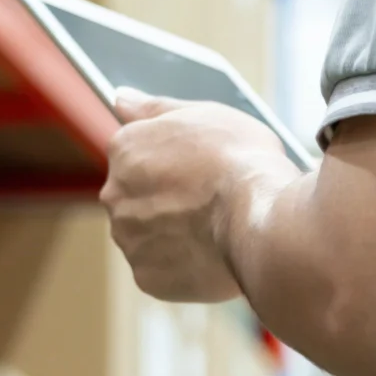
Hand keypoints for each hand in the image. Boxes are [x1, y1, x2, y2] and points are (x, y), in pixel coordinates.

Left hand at [99, 90, 297, 302]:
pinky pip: (160, 270)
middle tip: (208, 201)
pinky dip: (182, 266)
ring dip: (172, 234)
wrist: (260, 217)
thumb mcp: (203, 113)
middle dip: (166, 200)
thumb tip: (120, 98)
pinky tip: (210, 252)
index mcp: (125, 149)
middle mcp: (115, 194)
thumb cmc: (240, 159)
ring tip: (213, 227)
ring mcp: (129, 238)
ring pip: (146, 235)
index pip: (135, 156)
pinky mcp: (147, 277)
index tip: (197, 170)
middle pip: (136, 197)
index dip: (172, 164)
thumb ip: (154, 108)